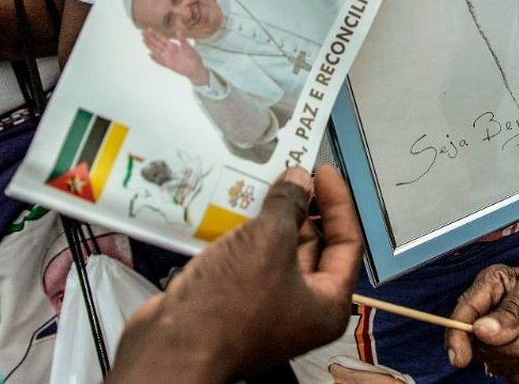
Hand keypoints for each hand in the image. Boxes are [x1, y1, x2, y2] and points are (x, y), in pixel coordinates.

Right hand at [108, 166, 363, 382]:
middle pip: (312, 247)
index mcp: (326, 305)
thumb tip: (300, 180)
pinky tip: (230, 207)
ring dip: (268, 218)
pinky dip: (241, 235)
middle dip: (301, 208)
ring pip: (274, 252)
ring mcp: (264, 308)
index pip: (347, 243)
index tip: (324, 171)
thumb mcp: (268, 242)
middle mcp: (300, 310)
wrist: (171, 348)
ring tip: (260, 181)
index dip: (338, 203)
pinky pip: (245, 261)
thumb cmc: (230, 305)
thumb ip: (289, 205)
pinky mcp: (232, 304)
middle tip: (288, 173)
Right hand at [143, 29, 206, 84]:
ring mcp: (168, 58)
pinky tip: (150, 55)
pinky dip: (155, 58)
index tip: (148, 29)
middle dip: (149, 38)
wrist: (196, 69)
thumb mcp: (188, 47)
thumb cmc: (193, 57)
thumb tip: (178, 31)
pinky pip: (160, 62)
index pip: (161, 38)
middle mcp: (169, 51)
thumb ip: (182, 39)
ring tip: (143, 40)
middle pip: (156, 43)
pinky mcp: (169, 65)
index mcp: (173, 45)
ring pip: (156, 51)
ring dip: (150, 46)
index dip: (155, 34)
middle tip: (141, 32)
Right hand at [446, 260, 518, 382]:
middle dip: (515, 347)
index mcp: (492, 288)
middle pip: (482, 347)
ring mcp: (510, 340)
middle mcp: (495, 316)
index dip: (456, 337)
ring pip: (500, 364)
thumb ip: (513, 308)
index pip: (462, 315)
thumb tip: (482, 331)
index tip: (461, 356)